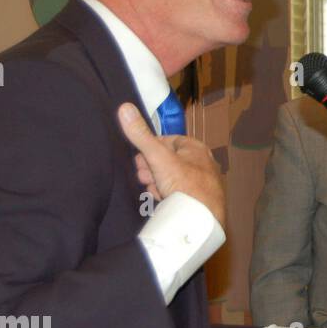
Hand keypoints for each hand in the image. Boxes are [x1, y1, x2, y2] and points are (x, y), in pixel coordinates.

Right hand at [117, 103, 225, 230]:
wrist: (201, 219)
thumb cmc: (184, 184)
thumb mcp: (158, 157)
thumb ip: (141, 135)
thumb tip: (124, 108)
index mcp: (196, 148)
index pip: (168, 141)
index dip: (150, 149)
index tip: (138, 158)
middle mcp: (202, 163)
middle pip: (168, 161)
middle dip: (151, 167)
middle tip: (142, 175)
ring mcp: (202, 183)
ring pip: (172, 178)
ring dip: (157, 182)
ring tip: (151, 188)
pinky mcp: (199, 201)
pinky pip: (178, 193)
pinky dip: (166, 195)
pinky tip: (160, 200)